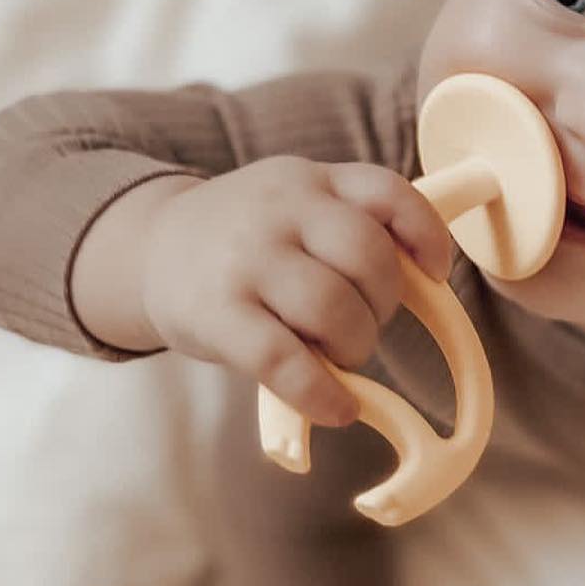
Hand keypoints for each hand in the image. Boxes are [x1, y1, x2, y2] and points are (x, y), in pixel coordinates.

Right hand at [141, 156, 454, 428]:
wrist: (149, 249)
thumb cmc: (245, 241)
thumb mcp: (294, 205)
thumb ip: (348, 226)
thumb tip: (425, 286)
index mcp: (310, 179)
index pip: (387, 192)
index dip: (425, 235)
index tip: (435, 273)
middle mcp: (280, 209)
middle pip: (368, 257)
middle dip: (383, 304)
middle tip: (364, 324)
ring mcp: (246, 258)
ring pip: (333, 307)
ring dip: (355, 345)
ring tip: (339, 355)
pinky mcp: (216, 312)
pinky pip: (284, 360)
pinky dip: (322, 392)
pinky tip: (337, 406)